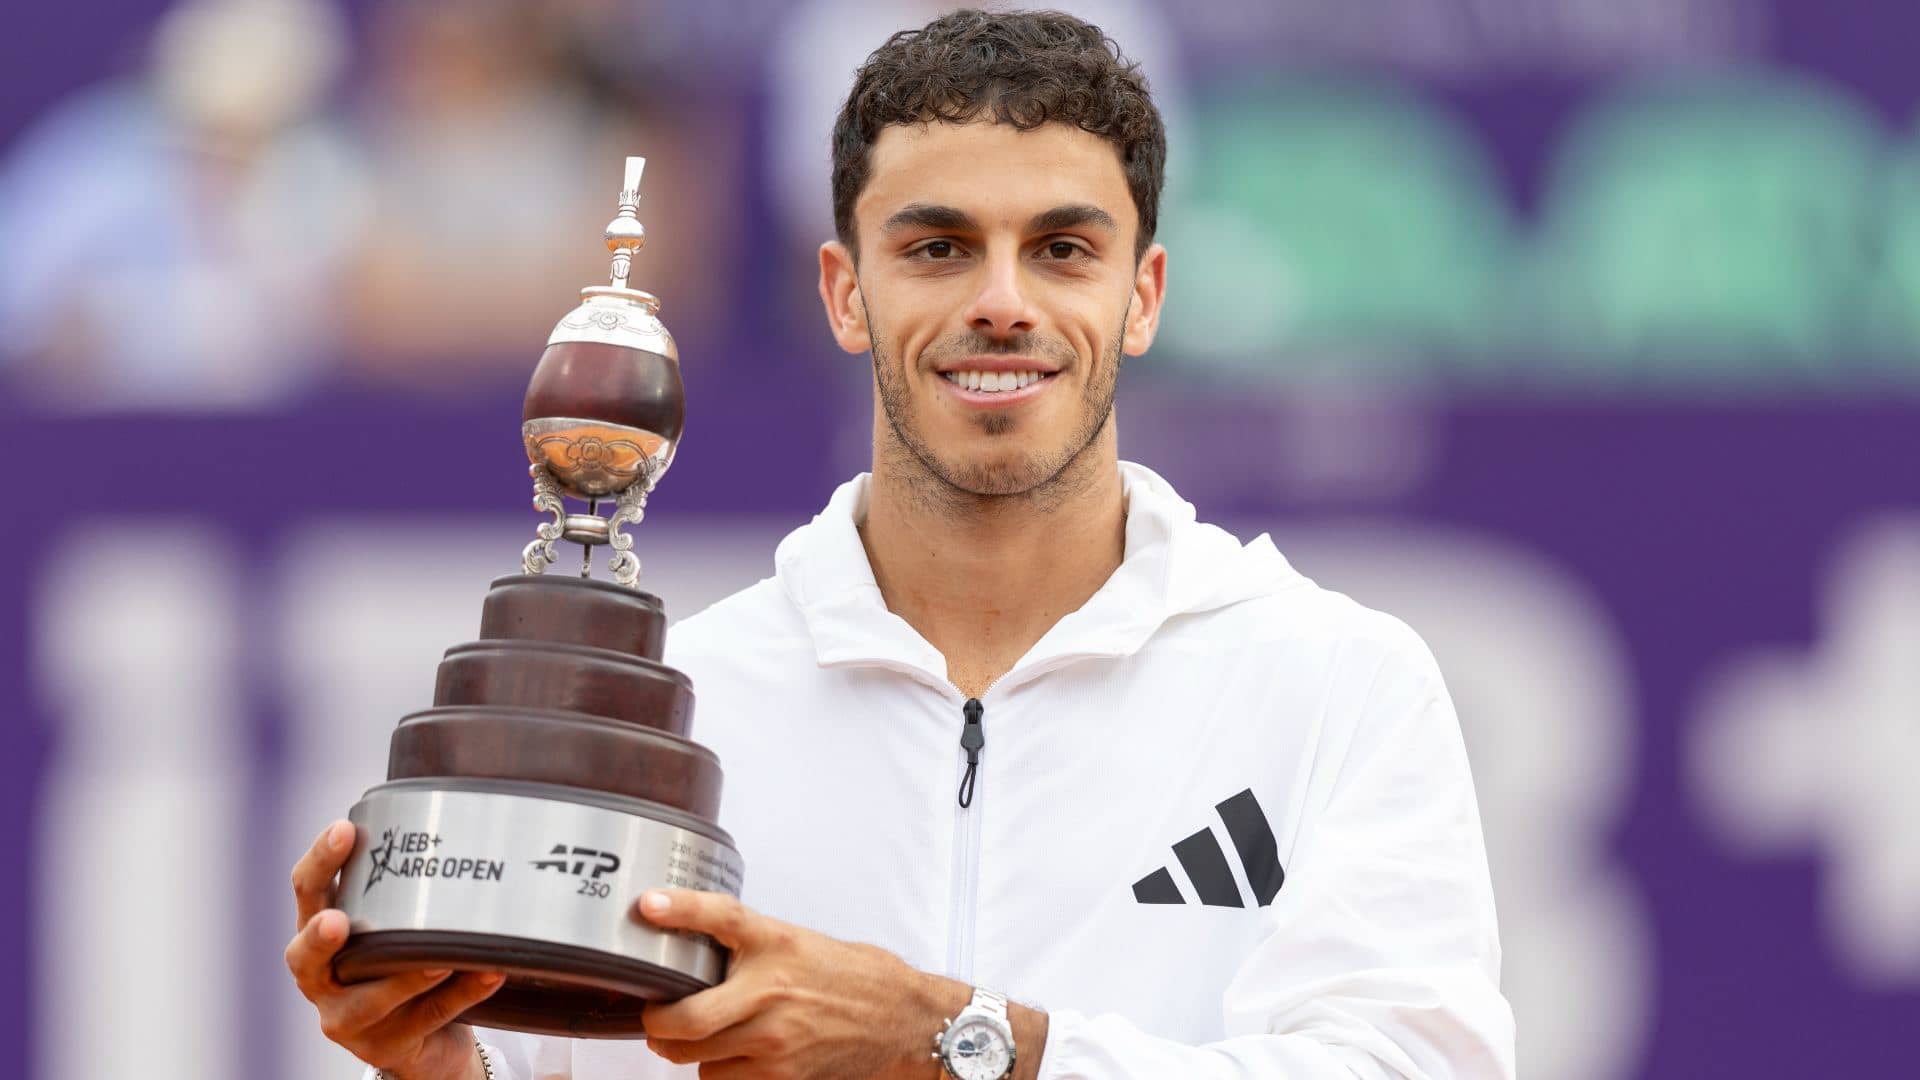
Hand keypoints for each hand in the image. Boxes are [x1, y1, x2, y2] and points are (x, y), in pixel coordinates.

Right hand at [285, 820, 505, 1079]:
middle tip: (337, 922)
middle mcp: (322, 979)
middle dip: (321, 938)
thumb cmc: (401, 963)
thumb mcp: (392, 925)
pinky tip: (489, 972)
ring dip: (406, 976)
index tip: (345, 828)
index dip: (321, 861)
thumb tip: (462, 818)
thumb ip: (406, 888)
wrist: (421, 1040)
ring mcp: (349, 1019)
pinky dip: (463, 994)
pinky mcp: (388, 1047)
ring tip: (438, 959)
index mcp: (318, 932)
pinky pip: (429, 1017)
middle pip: (306, 956)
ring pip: (372, 999)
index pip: (307, 892)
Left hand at [638, 888, 967, 1078]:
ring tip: (706, 1037)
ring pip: (694, 1058)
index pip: (721, 916)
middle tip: (654, 1017)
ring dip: (689, 1051)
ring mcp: (774, 1038)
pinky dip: (719, 1072)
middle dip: (655, 1024)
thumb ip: (751, 948)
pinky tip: (737, 1056)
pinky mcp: (780, 1076)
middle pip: (684, 1019)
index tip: (648, 906)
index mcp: (777, 942)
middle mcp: (771, 990)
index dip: (681, 908)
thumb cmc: (853, 979)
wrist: (902, 1021)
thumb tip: (692, 948)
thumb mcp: (799, 944)